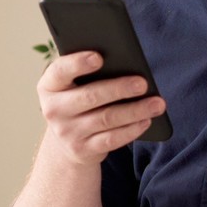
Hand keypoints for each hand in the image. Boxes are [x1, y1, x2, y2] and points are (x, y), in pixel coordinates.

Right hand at [37, 51, 165, 166]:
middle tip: (143, 83)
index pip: (59, 71)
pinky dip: (132, 129)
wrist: (67, 141)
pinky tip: (146, 120)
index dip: (78, 63)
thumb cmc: (77, 100)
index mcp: (49, 86)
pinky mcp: (83, 150)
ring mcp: (67, 132)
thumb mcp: (74, 86)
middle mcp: (53, 110)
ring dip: (135, 110)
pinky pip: (112, 139)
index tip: (99, 57)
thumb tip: (125, 63)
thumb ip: (88, 73)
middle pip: (90, 96)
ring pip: (106, 119)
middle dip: (119, 89)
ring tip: (157, 103)